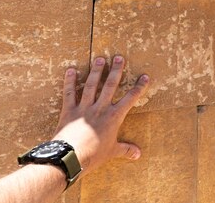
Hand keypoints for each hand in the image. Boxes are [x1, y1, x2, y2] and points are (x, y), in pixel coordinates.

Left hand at [52, 56, 148, 176]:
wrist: (71, 157)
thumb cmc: (94, 155)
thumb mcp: (112, 152)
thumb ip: (125, 150)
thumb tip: (138, 154)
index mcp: (114, 117)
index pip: (130, 98)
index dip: (139, 87)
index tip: (145, 77)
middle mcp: (100, 108)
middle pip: (110, 85)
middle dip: (116, 70)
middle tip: (119, 57)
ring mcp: (84, 108)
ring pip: (92, 85)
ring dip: (96, 71)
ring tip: (100, 59)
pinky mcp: (69, 111)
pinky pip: (69, 93)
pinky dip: (70, 81)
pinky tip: (71, 70)